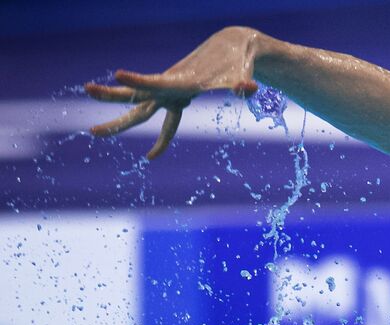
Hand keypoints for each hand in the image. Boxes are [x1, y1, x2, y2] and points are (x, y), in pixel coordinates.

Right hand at [85, 26, 261, 159]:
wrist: (233, 47)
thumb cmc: (238, 62)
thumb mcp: (242, 73)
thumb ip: (242, 83)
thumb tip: (249, 89)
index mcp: (182, 80)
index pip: (155, 82)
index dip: (138, 80)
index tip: (117, 73)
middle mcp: (172, 86)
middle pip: (136, 96)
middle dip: (111, 96)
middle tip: (86, 91)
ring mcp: (173, 93)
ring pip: (141, 109)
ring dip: (120, 122)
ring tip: (94, 132)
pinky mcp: (180, 97)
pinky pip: (167, 123)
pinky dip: (162, 139)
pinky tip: (153, 156)